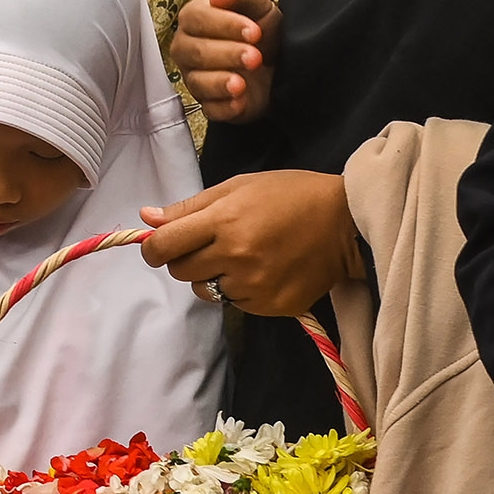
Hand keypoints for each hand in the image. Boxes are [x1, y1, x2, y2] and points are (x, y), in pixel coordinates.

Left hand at [139, 170, 361, 316]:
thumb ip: (189, 207)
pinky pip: (236, 304)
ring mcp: (256, 286)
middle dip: (185, 259)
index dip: (154, 248)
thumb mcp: (237, 186)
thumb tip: (146, 217)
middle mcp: (237, 257)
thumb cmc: (289, 195)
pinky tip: (263, 270)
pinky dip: (241, 291)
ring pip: (207, 291)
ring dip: (214, 277)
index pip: (163, 247)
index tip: (159, 246)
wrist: (346, 220)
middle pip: (180, 272)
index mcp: (224, 222)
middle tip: (210, 245)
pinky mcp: (273, 306)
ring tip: (243, 256)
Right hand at [170, 0, 280, 124]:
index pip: (196, 19)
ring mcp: (195, 77)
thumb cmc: (263, 34)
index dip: (224, 25)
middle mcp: (188, 48)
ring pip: (197, 81)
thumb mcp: (260, 8)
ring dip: (221, 82)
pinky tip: (240, 100)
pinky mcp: (209, 103)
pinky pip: (209, 108)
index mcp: (195, 19)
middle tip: (254, 56)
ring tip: (243, 83)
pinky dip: (225, 106)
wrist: (280, 64)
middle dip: (227, 54)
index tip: (253, 31)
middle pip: (195, 52)